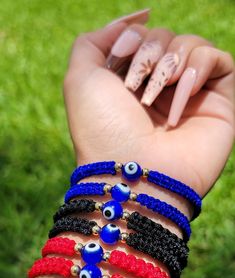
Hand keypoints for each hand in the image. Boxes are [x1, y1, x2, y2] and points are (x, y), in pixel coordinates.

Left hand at [63, 14, 233, 196]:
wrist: (133, 173)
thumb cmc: (103, 128)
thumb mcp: (80, 78)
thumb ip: (95, 40)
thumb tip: (142, 16)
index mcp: (131, 83)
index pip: (142, 38)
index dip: (132, 39)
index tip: (121, 56)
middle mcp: (161, 89)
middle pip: (165, 38)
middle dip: (149, 52)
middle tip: (137, 87)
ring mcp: (189, 97)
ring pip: (191, 45)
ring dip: (170, 63)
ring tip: (157, 96)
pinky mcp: (218, 104)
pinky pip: (218, 60)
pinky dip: (197, 69)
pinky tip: (181, 95)